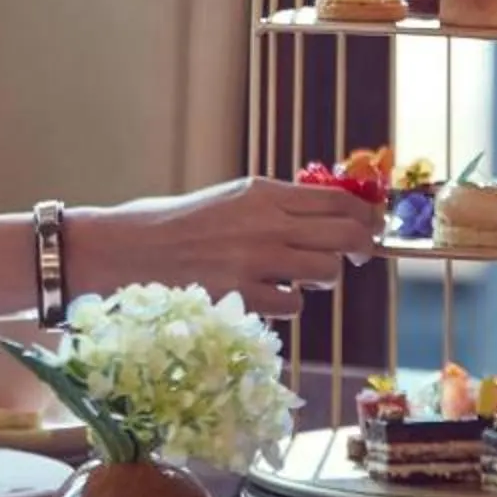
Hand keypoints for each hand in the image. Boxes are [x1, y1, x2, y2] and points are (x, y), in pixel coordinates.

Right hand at [75, 175, 379, 318]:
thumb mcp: (228, 199)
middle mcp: (265, 222)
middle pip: (345, 234)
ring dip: (323, 277)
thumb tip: (326, 217)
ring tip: (305, 277)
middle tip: (358, 256)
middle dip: (361, 247)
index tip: (371, 226)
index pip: (338, 200)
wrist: (125, 250)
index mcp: (262, 192)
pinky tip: (270, 296)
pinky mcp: (241, 296)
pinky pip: (294, 305)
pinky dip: (290, 303)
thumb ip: (273, 207)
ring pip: (325, 271)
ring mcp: (255, 261)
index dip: (365, 216)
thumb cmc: (174, 224)